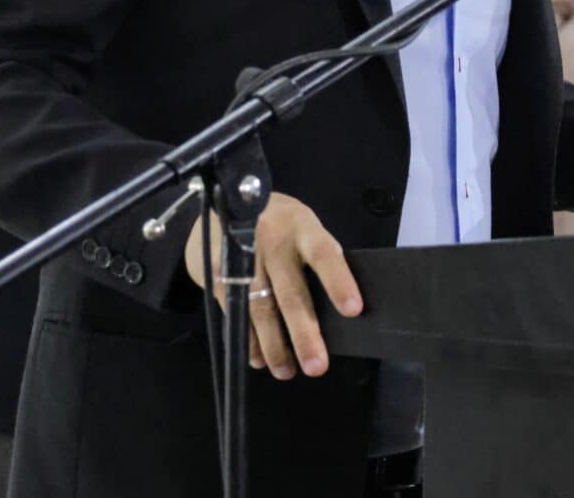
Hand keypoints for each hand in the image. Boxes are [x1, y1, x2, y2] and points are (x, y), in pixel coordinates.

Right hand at [184, 192, 362, 379]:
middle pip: (290, 292)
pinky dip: (248, 340)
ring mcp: (243, 259)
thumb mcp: (302, 227)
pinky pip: (236, 314)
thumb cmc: (281, 223)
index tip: (353, 310)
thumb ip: (315, 257)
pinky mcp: (220, 275)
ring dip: (274, 345)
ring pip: (260, 309)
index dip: (338, 281)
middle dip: (303, 333)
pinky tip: (259, 360)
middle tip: (317, 366)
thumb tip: (341, 309)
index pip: (324, 253)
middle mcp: (272, 242)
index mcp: (303, 227)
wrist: (224, 201)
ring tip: (287, 371)